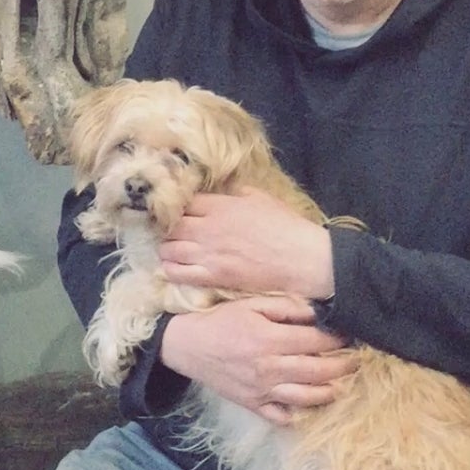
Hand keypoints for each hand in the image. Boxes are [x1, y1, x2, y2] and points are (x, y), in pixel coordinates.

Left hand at [158, 187, 334, 298]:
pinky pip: (177, 273)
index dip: (177, 206)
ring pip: (169, 249)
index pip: (183, 202)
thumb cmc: (286, 227)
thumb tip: (218, 193)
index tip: (177, 211)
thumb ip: (233, 193)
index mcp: (220, 206)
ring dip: (166, 248)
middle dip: (167, 228)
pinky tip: (173, 267)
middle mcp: (208, 228)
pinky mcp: (213, 276)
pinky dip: (170, 269)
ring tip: (171, 248)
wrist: (302, 260)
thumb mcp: (259, 198)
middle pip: (170, 225)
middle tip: (170, 231)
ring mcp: (209, 254)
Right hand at [159, 294, 356, 424]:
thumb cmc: (220, 320)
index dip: (337, 338)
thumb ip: (284, 307)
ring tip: (342, 383)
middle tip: (356, 360)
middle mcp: (270, 368)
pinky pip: (283, 416)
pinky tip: (311, 404)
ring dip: (331, 390)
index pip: (315, 340)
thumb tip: (316, 311)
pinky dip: (300, 413)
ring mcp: (263, 390)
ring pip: (307, 397)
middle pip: (318, 371)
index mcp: (269, 339)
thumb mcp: (250, 304)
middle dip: (343, 366)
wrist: (188, 346)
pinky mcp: (254, 405)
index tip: (350, 334)